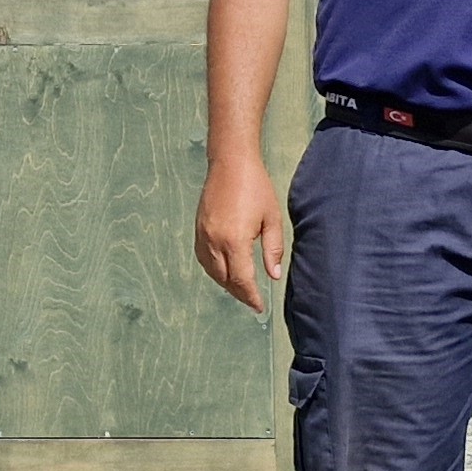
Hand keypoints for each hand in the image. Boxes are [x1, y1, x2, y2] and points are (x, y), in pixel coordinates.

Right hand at [194, 151, 288, 312]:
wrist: (230, 163)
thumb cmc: (256, 187)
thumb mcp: (271, 219)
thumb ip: (272, 250)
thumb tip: (273, 276)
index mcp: (235, 241)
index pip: (242, 280)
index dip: (251, 297)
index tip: (260, 307)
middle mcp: (215, 241)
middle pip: (225, 280)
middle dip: (239, 293)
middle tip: (253, 301)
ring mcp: (203, 235)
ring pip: (212, 271)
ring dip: (225, 283)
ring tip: (240, 289)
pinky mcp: (198, 229)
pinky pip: (203, 258)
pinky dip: (214, 270)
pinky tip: (225, 271)